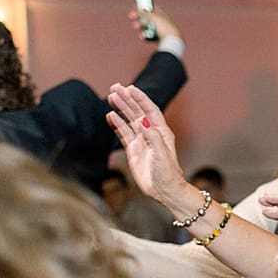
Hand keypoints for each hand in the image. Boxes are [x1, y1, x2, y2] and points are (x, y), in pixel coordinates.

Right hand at [106, 84, 189, 206]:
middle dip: (127, 99)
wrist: (164, 191)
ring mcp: (142, 141)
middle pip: (138, 112)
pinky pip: (124, 133)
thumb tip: (143, 121)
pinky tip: (110, 115)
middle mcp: (151, 134)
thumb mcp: (162, 154)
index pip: (150, 110)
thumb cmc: (167, 174)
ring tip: (111, 97)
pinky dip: (117, 124)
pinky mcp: (133, 150)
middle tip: (115, 87)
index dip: (140, 98)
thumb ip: (153, 137)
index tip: (130, 88)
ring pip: (129, 120)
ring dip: (121, 108)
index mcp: (162, 132)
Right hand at [127, 6, 181, 40]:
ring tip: (136, 28)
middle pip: (147, 17)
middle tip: (130, 16)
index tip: (135, 6)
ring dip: (140, 27)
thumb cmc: (165, 28)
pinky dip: (145, 36)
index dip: (143, 6)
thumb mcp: (154, 18)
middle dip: (138, 17)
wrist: (173, 42)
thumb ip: (146, 12)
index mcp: (161, 14)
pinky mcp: (159, 39)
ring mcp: (160, 30)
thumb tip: (139, 7)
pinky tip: (142, 37)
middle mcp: (161, 21)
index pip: (151, 7)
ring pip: (146, 27)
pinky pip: (149, 36)